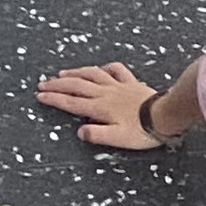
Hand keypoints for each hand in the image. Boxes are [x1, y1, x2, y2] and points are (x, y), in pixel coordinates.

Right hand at [39, 60, 169, 150]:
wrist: (165, 115)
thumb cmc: (142, 131)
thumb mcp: (117, 138)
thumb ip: (96, 135)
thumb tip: (80, 131)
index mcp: (99, 108)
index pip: (71, 103)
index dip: (54, 99)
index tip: (40, 96)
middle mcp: (105, 93)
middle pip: (76, 85)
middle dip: (57, 84)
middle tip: (43, 83)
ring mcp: (118, 85)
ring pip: (92, 74)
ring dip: (75, 72)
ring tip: (63, 73)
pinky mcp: (131, 83)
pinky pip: (116, 70)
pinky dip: (105, 67)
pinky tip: (100, 68)